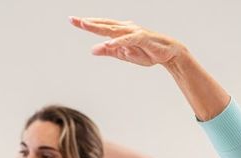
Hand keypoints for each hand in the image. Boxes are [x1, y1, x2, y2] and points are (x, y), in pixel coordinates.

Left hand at [70, 17, 186, 67]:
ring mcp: (134, 32)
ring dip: (98, 27)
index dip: (87, 24)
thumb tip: (92, 49)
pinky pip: (128, 39)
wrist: (168, 54)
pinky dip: (118, 41)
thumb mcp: (124, 54)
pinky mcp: (142, 38)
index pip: (101, 26)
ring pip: (113, 29)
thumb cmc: (147, 52)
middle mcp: (126, 28)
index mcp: (120, 31)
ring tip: (85, 25)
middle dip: (88, 22)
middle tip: (73, 20)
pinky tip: (108, 42)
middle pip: (104, 25)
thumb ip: (109, 51)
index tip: (73, 20)